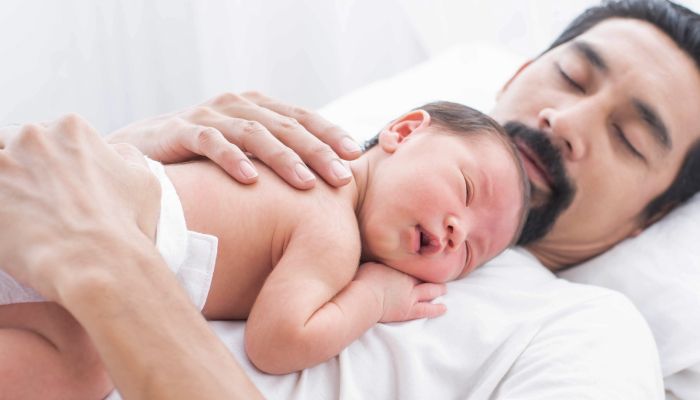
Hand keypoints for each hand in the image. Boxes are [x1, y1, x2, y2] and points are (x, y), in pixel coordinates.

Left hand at [0, 115, 160, 300]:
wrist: (99, 263)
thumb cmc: (126, 226)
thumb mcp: (144, 182)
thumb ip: (126, 157)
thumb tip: (115, 152)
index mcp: (72, 128)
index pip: (47, 135)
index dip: (50, 163)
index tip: (54, 187)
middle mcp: (35, 137)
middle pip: (13, 144)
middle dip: (22, 171)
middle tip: (37, 203)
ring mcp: (4, 163)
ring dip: (5, 187)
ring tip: (20, 214)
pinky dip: (0, 209)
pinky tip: (11, 225)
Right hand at [107, 91, 362, 189]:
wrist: (140, 150)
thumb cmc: (202, 158)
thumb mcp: (243, 151)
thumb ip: (275, 155)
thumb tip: (323, 179)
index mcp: (257, 108)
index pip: (301, 117)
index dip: (329, 134)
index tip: (354, 157)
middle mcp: (237, 105)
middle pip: (285, 126)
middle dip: (317, 151)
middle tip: (341, 177)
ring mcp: (209, 116)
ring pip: (254, 132)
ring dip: (283, 157)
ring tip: (306, 183)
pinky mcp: (180, 131)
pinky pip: (211, 142)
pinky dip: (232, 158)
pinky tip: (250, 179)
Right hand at [355, 262, 446, 322]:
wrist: (364, 298)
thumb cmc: (362, 279)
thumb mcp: (369, 263)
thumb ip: (378, 261)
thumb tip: (377, 252)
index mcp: (399, 268)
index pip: (415, 264)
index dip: (421, 263)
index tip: (426, 260)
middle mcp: (408, 281)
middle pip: (424, 276)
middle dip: (432, 275)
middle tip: (440, 273)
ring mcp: (410, 296)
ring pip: (430, 291)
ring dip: (438, 290)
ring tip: (444, 289)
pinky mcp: (408, 311)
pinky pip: (426, 310)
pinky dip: (436, 309)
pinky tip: (444, 308)